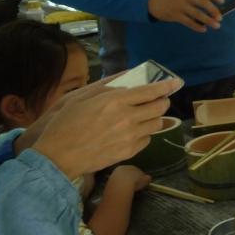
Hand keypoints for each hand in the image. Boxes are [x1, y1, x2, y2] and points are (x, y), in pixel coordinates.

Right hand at [23, 78, 179, 179]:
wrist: (58, 156)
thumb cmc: (65, 122)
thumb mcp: (82, 96)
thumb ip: (108, 85)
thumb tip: (128, 78)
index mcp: (115, 101)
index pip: (151, 91)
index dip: (166, 86)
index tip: (175, 82)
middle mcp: (128, 118)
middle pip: (160, 107)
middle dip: (162, 101)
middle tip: (157, 99)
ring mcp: (131, 136)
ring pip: (157, 124)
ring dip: (154, 117)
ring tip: (143, 116)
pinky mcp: (130, 152)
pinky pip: (147, 139)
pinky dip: (144, 133)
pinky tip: (132, 131)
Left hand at [107, 165, 151, 193]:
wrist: (121, 185)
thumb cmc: (135, 181)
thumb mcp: (145, 180)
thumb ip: (147, 178)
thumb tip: (148, 178)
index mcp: (132, 166)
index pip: (136, 170)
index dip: (139, 176)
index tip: (141, 181)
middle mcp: (123, 168)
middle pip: (127, 172)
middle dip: (130, 177)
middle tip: (134, 184)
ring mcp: (115, 173)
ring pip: (121, 177)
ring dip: (124, 181)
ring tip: (127, 188)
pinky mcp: (109, 180)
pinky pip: (116, 182)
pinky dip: (119, 185)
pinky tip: (121, 189)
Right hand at [148, 0, 222, 31]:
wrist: (152, 1)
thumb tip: (209, 7)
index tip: (222, 2)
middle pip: (204, 2)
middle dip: (214, 10)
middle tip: (220, 17)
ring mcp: (181, 6)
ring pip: (198, 14)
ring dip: (208, 20)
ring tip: (216, 26)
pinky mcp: (176, 16)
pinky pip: (189, 22)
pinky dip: (197, 26)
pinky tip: (203, 29)